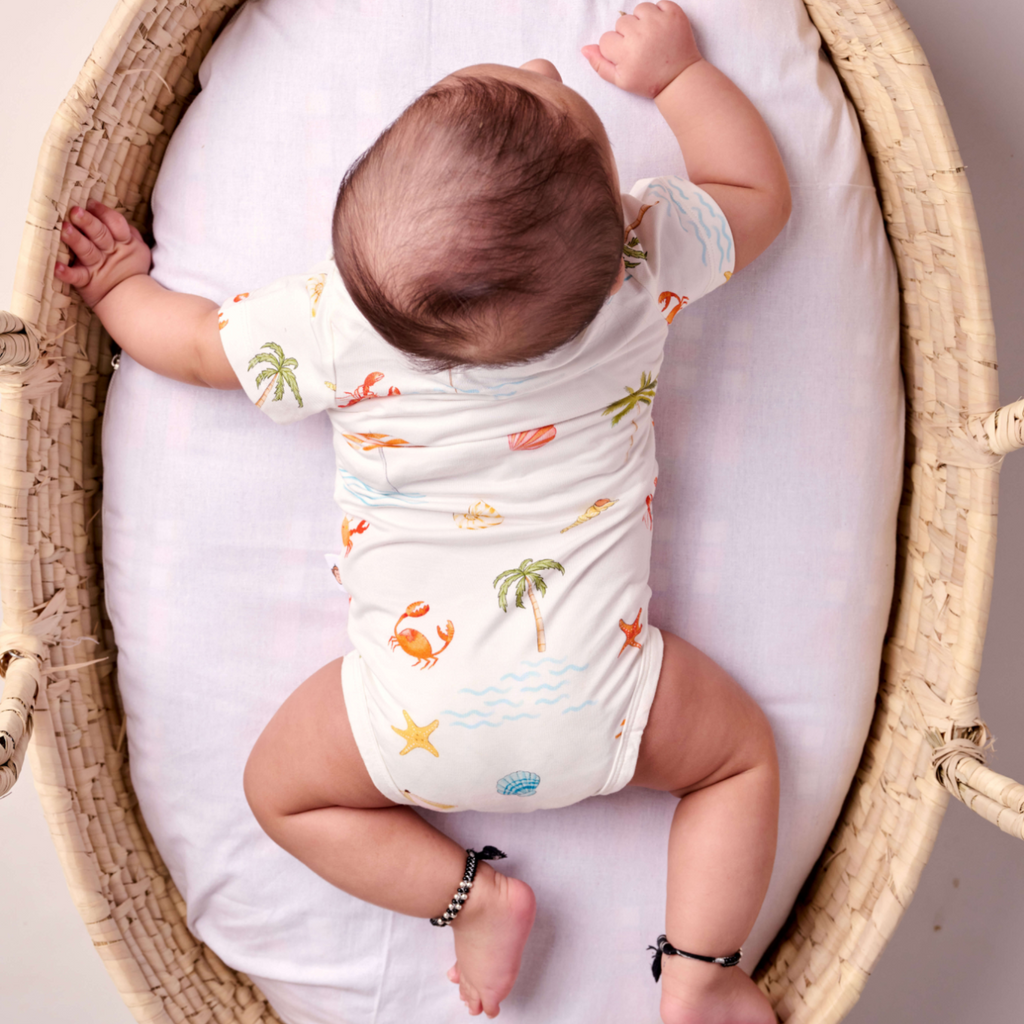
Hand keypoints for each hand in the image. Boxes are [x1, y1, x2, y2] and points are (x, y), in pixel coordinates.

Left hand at [55, 201, 151, 308]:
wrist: (132, 301)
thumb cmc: (132, 272)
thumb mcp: (139, 250)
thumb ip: (130, 233)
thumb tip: (115, 217)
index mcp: (124, 243)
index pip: (116, 223)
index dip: (104, 213)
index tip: (90, 203)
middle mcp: (109, 253)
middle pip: (100, 235)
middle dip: (88, 222)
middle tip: (76, 211)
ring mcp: (98, 267)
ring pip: (87, 251)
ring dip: (76, 240)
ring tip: (65, 229)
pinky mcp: (88, 282)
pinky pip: (77, 277)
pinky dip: (67, 273)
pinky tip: (57, 267)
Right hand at [582, 2, 701, 98]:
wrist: (679, 78)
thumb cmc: (648, 81)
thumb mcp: (621, 80)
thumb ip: (600, 65)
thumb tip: (585, 48)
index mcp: (625, 52)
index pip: (606, 39)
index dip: (614, 48)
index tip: (627, 57)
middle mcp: (640, 33)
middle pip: (621, 22)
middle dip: (628, 34)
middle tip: (641, 48)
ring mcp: (658, 21)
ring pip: (638, 9)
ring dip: (642, 20)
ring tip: (651, 37)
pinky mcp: (673, 14)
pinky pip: (658, 3)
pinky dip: (659, 13)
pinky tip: (662, 29)